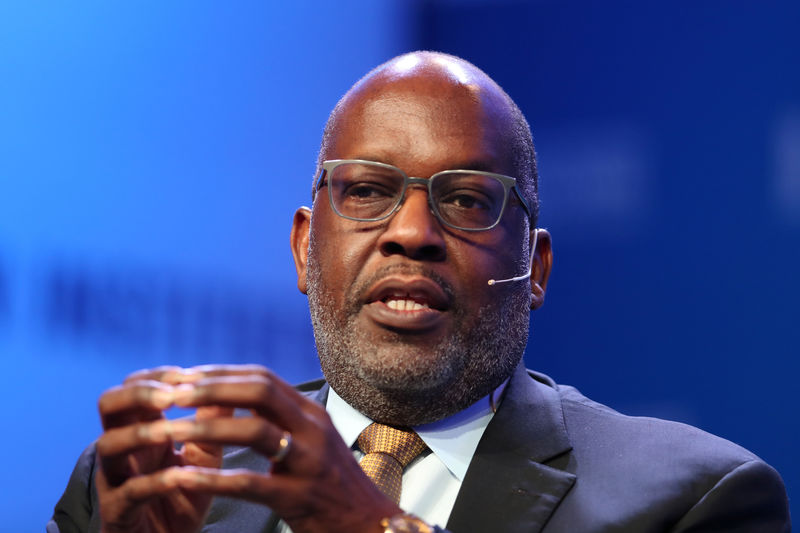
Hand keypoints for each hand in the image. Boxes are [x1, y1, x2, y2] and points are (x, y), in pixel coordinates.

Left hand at [95, 365, 400, 532]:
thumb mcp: (311, 442)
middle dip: (211, 388)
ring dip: (207, 428)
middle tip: (171, 393)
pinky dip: (214, 479)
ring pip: (254, 431)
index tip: (184, 376)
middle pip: (259, 391)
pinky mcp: (299, 497)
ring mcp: (309, 461)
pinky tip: (183, 479)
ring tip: (169, 429)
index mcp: (311, 413)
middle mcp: (313, 429)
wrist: (369, 524)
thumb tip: (237, 396)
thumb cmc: (332, 484)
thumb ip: (281, 420)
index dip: (221, 374)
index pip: (263, 378)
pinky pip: (250, 483)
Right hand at [95, 366, 231, 532]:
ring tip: (169, 432)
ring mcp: (114, 479)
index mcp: (141, 427)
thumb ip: (213, 423)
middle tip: (170, 397)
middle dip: (138, 394)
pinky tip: (177, 476)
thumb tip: (232, 384)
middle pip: (108, 404)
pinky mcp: (117, 512)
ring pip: (107, 445)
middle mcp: (121, 447)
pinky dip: (152, 482)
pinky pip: (128, 492)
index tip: (187, 373)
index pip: (135, 385)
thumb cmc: (185, 494)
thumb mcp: (205, 455)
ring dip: (139, 434)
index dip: (158, 376)